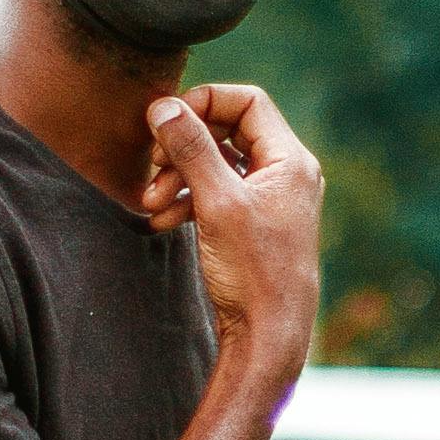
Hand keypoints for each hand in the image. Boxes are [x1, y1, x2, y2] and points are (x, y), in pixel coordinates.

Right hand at [141, 79, 322, 384]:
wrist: (268, 336)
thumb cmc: (253, 272)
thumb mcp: (216, 202)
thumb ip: (191, 148)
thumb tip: (164, 106)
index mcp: (290, 160)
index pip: (248, 102)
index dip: (204, 103)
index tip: (167, 122)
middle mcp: (285, 174)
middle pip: (228, 130)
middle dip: (184, 145)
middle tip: (153, 165)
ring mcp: (270, 199)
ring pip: (217, 164)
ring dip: (179, 175)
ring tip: (150, 201)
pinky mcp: (253, 223)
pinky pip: (216, 193)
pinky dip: (188, 199)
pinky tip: (161, 219)